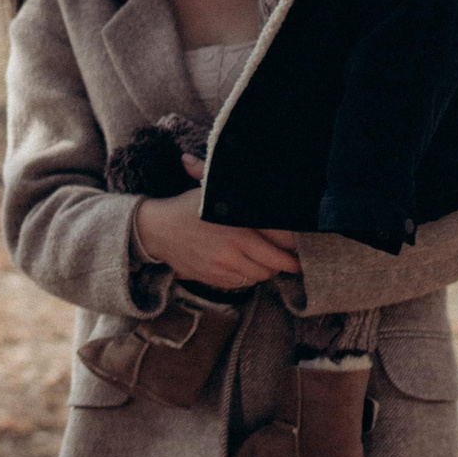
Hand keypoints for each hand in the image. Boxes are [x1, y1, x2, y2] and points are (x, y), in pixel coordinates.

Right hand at [134, 157, 301, 290]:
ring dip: (266, 270)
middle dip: (285, 263)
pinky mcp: (214, 278)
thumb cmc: (187, 207)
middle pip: (275, 265)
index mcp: (240, 227)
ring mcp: (223, 266)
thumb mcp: (212, 192)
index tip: (301, 247)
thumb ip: (235, 185)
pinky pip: (242, 283)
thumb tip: (251, 173)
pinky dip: (247, 277)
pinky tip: (244, 264)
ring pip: (259, 277)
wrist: (156, 230)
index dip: (295, 249)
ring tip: (265, 260)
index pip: (282, 245)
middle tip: (290, 258)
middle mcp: (234, 249)